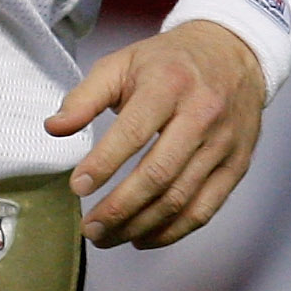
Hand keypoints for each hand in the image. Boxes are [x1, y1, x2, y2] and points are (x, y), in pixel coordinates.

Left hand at [46, 21, 264, 247]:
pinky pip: (204, 210)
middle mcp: (202, 113)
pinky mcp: (237, 165)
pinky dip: (171, 232)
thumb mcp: (124, 63)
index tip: (77, 187)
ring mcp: (223, 142)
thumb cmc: (170, 62)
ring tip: (108, 236)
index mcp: (169, 83)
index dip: (103, 164)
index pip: (133, 132)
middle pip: (158, 174)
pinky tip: (143, 237)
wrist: (233, 52)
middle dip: (119, 208)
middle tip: (90, 227)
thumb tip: (54, 128)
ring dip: (139, 226)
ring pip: (179, 198)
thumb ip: (86, 97)